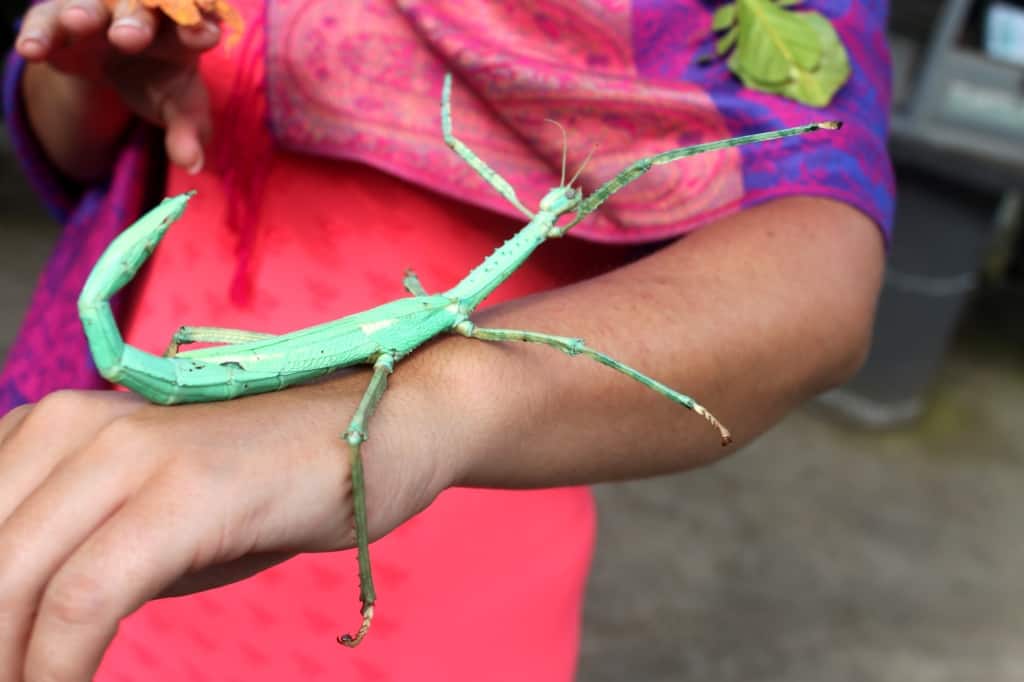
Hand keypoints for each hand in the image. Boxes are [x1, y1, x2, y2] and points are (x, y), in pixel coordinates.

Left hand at [0, 375, 451, 680]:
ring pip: (11, 580)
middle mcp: (73, 424)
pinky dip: (57, 668)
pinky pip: (85, 598)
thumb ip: (74, 558)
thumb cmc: (267, 485)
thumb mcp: (149, 521)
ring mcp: (129, 450)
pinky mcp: (184, 488)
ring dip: (9, 665)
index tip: (0, 666)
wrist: (382, 431)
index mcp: (52, 427)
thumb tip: (19, 631)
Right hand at [15, 0, 221, 172]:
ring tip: (77, 23)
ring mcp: (98, 11)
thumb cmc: (159, 83)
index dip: (198, 29)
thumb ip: (188, 133)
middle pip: (142, 10)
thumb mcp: (178, 110)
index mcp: (180, 36)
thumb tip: (192, 165)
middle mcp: (141, 15)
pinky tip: (31, 50)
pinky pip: (46, 20)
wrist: (117, 64)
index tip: (202, 36)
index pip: (194, 26)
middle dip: (136, 21)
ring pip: (92, 6)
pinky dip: (39, 32)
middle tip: (129, 38)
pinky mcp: (58, 18)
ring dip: (84, 12)